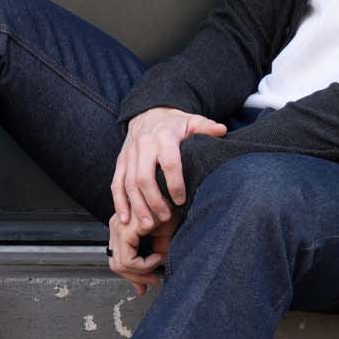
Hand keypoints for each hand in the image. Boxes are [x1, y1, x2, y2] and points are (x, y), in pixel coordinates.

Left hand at [108, 208, 180, 296]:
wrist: (178, 199)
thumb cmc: (172, 212)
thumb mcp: (161, 240)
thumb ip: (151, 260)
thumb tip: (148, 282)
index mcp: (121, 226)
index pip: (117, 259)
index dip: (132, 276)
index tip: (148, 282)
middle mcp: (117, 225)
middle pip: (116, 265)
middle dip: (136, 277)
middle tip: (153, 280)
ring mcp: (119, 227)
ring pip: (121, 265)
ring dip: (142, 272)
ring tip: (158, 263)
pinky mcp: (126, 230)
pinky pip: (129, 260)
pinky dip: (144, 265)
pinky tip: (158, 257)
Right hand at [111, 106, 226, 230]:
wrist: (148, 113)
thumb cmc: (175, 123)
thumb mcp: (192, 121)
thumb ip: (207, 127)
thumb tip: (222, 131)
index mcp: (164, 136)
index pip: (169, 163)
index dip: (175, 184)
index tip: (181, 201)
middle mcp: (144, 145)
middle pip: (144, 178)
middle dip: (154, 201)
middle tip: (164, 218)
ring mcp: (130, 154)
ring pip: (129, 184)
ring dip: (138, 206)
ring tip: (148, 225)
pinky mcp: (121, 161)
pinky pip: (116, 183)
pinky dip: (119, 202)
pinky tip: (125, 218)